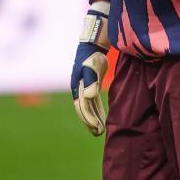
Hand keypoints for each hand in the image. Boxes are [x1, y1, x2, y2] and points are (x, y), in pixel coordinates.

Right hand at [72, 5, 109, 135]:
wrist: (92, 46)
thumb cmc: (92, 57)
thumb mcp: (92, 68)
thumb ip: (91, 82)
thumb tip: (89, 97)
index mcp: (78, 88)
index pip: (82, 107)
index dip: (88, 119)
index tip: (96, 128)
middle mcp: (79, 90)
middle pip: (84, 110)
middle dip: (90, 122)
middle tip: (98, 133)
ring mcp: (84, 88)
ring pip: (88, 107)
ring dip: (93, 118)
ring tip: (100, 130)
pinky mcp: (90, 85)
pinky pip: (93, 102)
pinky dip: (97, 111)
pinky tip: (101, 117)